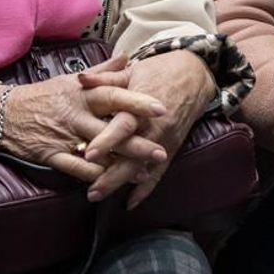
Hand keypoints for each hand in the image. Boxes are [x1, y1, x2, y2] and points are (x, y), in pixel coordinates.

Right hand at [0, 61, 170, 189]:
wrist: (0, 115)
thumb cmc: (42, 96)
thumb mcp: (70, 80)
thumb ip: (102, 71)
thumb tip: (126, 57)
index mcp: (81, 93)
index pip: (113, 95)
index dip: (137, 101)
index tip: (160, 108)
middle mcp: (75, 114)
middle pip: (110, 128)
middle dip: (137, 142)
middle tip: (161, 151)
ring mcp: (63, 136)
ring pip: (97, 152)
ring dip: (122, 164)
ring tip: (144, 172)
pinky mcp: (51, 155)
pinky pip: (76, 169)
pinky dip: (94, 177)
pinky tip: (111, 183)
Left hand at [78, 49, 214, 205]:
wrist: (194, 74)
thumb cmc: (160, 71)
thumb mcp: (132, 71)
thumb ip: (105, 78)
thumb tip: (79, 78)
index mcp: (143, 107)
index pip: (123, 127)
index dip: (106, 141)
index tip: (88, 155)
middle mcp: (155, 127)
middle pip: (132, 155)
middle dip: (111, 174)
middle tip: (91, 190)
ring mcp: (165, 140)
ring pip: (142, 167)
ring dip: (121, 183)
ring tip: (99, 195)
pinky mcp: (172, 147)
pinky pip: (159, 173)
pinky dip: (145, 189)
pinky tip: (130, 202)